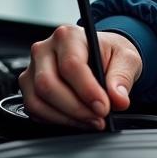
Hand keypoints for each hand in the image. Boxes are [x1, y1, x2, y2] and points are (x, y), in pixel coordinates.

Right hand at [18, 25, 141, 129]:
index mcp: (68, 36)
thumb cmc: (111, 53)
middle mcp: (44, 50)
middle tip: (99, 118)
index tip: (104, 107)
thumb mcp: (127, 58)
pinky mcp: (29, 88)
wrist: (101, 55)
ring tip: (91, 121)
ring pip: (37, 101)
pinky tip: (78, 119)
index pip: (71, 65)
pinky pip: (35, 111)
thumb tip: (118, 99)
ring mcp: (32, 69)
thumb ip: (122, 77)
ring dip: (66, 118)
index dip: (87, 90)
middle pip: (48, 85)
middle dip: (76, 109)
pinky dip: (57, 121)